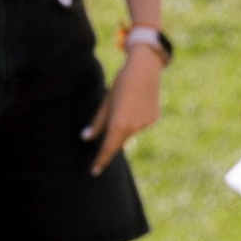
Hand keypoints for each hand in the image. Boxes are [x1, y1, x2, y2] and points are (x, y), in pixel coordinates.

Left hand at [84, 41, 161, 173]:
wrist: (145, 68)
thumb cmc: (121, 83)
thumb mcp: (106, 102)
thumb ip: (97, 123)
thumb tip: (86, 138)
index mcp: (119, 123)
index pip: (108, 148)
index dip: (100, 160)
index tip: (93, 171)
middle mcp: (134, 127)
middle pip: (119, 141)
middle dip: (112, 139)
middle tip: (110, 122)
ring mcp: (146, 124)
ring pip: (130, 132)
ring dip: (124, 125)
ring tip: (126, 101)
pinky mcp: (154, 118)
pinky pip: (140, 124)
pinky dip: (135, 118)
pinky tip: (136, 101)